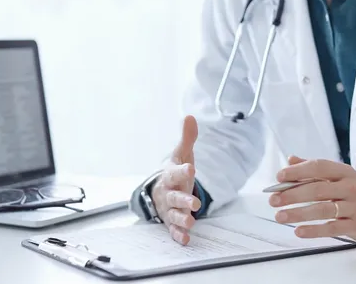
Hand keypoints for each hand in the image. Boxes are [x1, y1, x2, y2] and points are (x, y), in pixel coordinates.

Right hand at [151, 115, 201, 244]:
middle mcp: (168, 192)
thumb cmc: (174, 172)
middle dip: (183, 200)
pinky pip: (173, 230)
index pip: (176, 172)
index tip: (191, 168)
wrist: (160, 189)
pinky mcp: (171, 221)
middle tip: (195, 203)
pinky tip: (186, 239)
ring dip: (182, 219)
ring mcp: (169, 208)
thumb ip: (187, 138)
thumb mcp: (181, 154)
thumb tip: (190, 116)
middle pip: (175, 197)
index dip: (183, 170)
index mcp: (170, 175)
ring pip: (174, 214)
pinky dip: (178, 235)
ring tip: (191, 222)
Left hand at [269, 156, 355, 243]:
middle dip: (292, 194)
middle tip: (274, 200)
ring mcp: (355, 207)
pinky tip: (299, 231)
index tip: (280, 177)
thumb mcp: (342, 177)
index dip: (298, 171)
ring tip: (281, 216)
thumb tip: (291, 159)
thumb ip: (316, 169)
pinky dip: (314, 230)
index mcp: (344, 172)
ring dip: (299, 213)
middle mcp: (350, 187)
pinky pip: (333, 228)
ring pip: (323, 209)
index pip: (319, 167)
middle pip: (318, 189)